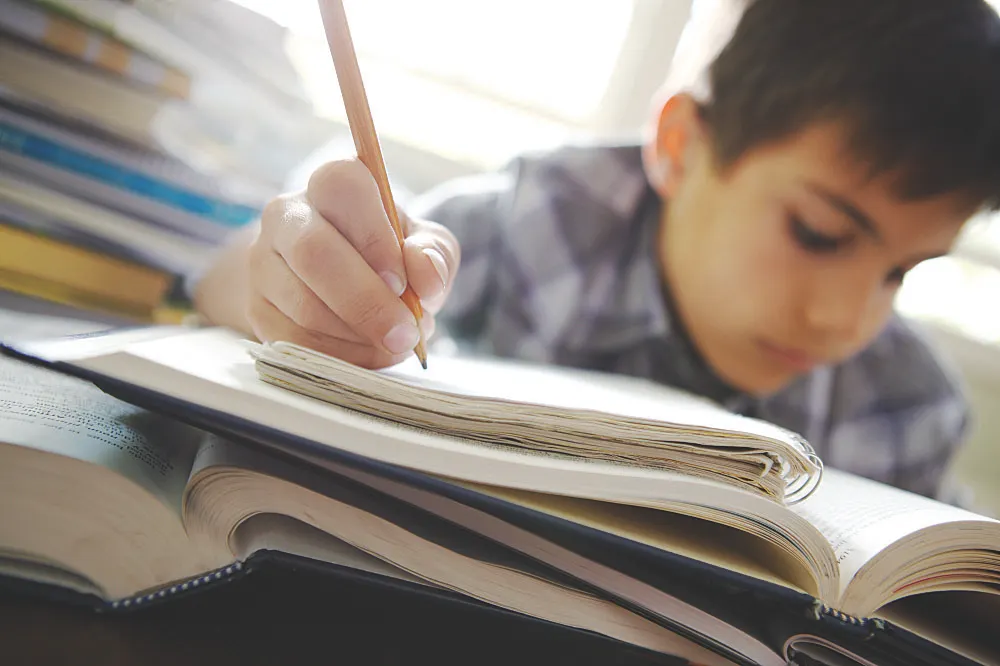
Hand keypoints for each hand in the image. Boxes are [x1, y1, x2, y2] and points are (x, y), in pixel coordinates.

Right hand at [246, 159, 458, 367]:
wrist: (341, 283)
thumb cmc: (389, 257)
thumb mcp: (424, 246)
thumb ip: (434, 254)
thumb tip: (426, 277)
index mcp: (331, 186)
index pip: (341, 187)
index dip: (374, 237)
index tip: (402, 282)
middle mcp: (286, 215)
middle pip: (313, 252)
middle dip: (365, 302)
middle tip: (405, 334)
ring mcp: (263, 262)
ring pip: (303, 306)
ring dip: (356, 337)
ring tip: (394, 345)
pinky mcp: (256, 307)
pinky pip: (293, 341)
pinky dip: (338, 358)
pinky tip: (367, 355)